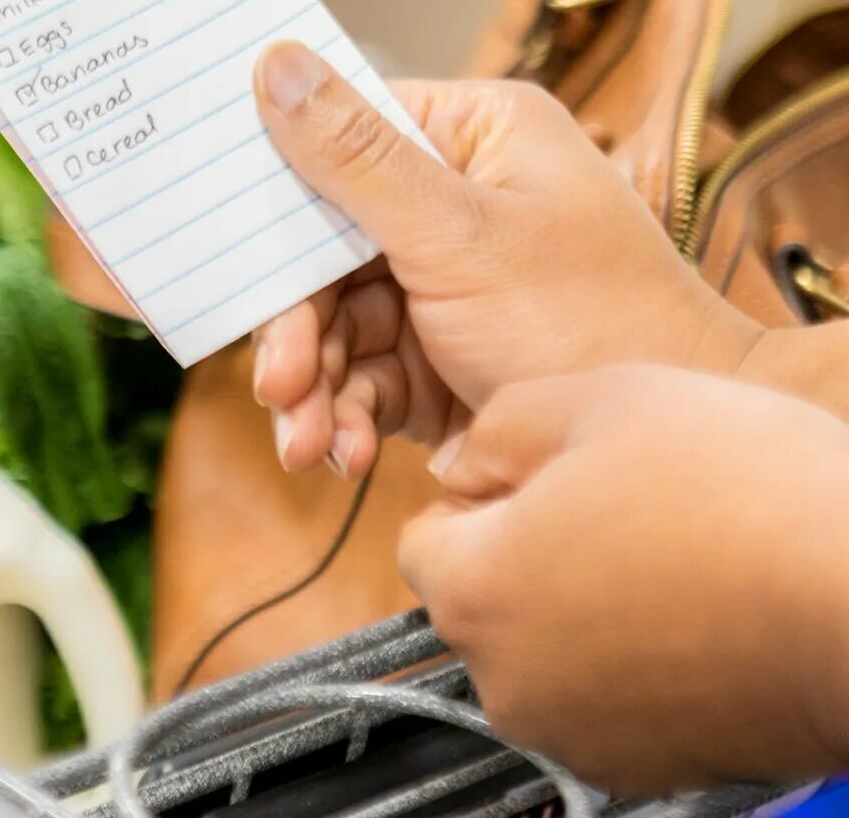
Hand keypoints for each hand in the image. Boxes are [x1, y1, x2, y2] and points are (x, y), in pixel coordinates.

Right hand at [246, 41, 762, 475]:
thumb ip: (355, 159)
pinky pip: (358, 377)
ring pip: (332, 324)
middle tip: (277, 383)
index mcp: (474, 138)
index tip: (224, 243)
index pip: (340, 139)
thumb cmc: (592, 321)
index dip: (276, 193)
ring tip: (305, 444)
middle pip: (323, 248)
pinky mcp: (436, 359)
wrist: (660, 459)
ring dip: (311, 387)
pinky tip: (340, 453)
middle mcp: (454, 201)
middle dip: (296, 328)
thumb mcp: (459, 235)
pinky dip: (342, 416)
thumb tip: (273, 61)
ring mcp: (443, 285)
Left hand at [400, 365, 848, 793]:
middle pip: (483, 602)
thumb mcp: (600, 399)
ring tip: (677, 558)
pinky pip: (612, 701)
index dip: (485, 497)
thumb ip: (496, 428)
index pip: (422, 540)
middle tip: (626, 507)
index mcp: (473, 591)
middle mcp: (506, 682)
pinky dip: (640, 664)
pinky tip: (704, 614)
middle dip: (531, 555)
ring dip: (587, 610)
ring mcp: (578, 735)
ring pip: (548, 654)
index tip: (552, 478)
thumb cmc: (747, 493)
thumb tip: (456, 464)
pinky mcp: (649, 768)